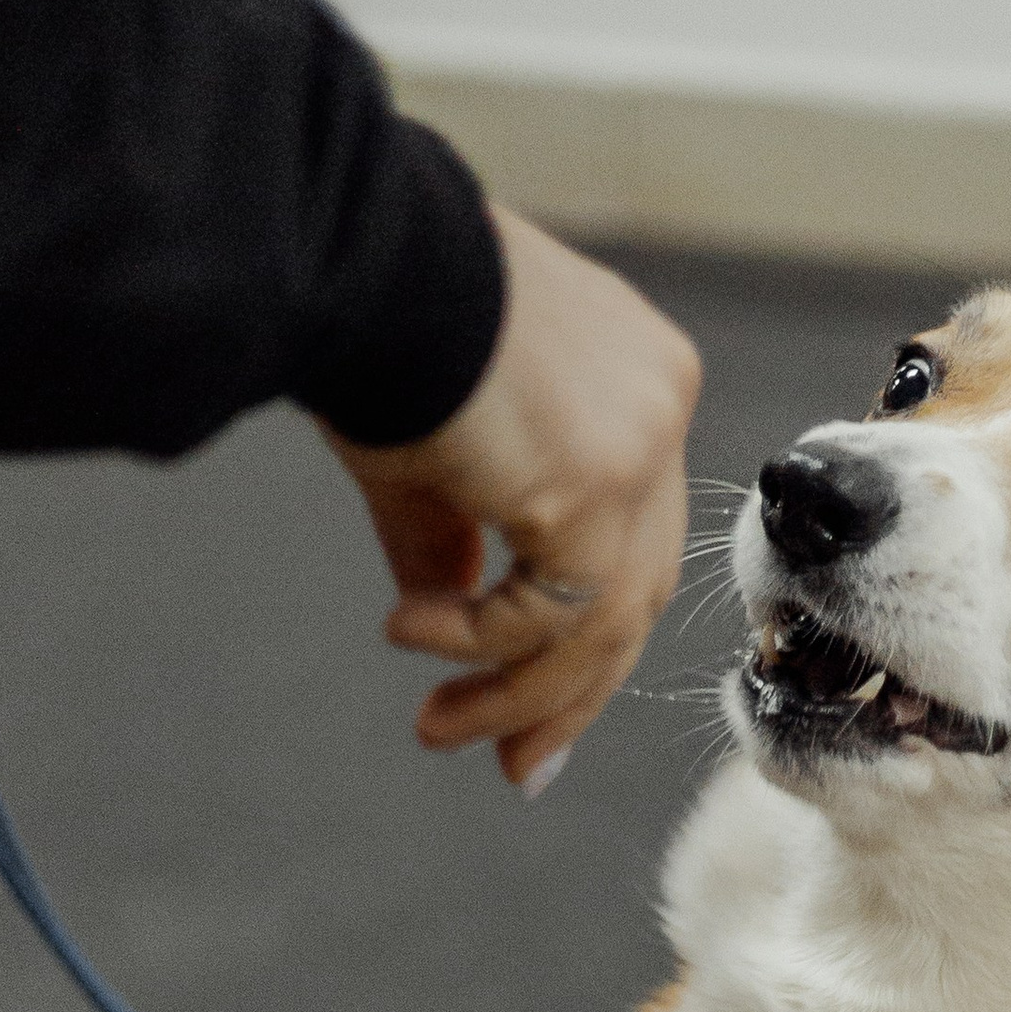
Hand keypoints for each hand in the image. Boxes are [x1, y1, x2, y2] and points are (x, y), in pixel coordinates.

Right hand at [325, 206, 701, 793]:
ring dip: (519, 691)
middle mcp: (659, 409)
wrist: (351, 248)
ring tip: (440, 730)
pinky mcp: (600, 479)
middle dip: (570, 691)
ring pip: (605, 619)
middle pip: (637, 591)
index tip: (531, 704)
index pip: (633, 538)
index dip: (585, 631)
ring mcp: (642, 444)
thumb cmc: (372, 318)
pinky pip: (556, 607)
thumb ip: (449, 537)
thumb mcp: (427, 450)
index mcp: (636, 383)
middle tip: (516, 763)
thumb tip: (438, 612)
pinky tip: (410, 633)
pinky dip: (483, 641)